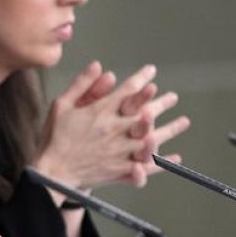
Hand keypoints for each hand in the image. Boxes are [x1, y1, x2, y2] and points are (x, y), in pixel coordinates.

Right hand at [33, 62, 189, 188]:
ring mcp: (120, 150)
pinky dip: (162, 162)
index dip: (141, 79)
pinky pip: (147, 165)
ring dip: (170, 129)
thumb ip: (82, 84)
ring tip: (183, 122)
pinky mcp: (120, 169)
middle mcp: (115, 129)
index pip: (128, 91)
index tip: (151, 71)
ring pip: (152, 138)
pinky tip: (175, 157)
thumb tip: (98, 65)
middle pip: (146, 113)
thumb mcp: (62, 104)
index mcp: (101, 112)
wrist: (52, 171)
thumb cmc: (54, 137)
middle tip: (172, 97)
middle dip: (161, 103)